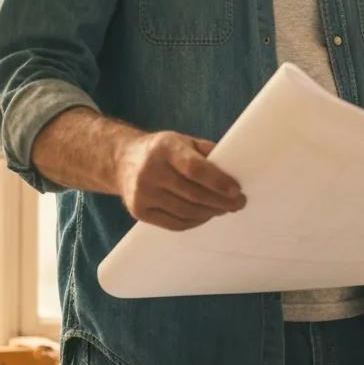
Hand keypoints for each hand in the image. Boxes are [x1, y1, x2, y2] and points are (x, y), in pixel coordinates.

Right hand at [115, 131, 245, 230]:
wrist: (123, 161)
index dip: (218, 181)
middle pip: (193, 194)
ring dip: (210, 213)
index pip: (195, 168)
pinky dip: (195, 222)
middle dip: (221, 202)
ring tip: (225, 209)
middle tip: (239, 203)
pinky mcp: (138, 211)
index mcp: (165, 148)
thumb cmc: (163, 150)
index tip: (237, 190)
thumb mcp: (184, 141)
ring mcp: (142, 193)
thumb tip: (236, 169)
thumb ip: (208, 152)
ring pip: (185, 211)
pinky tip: (206, 215)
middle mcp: (150, 171)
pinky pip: (174, 223)